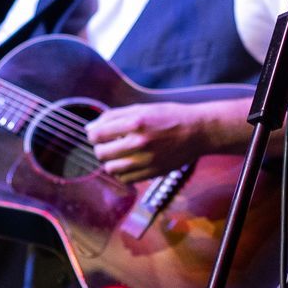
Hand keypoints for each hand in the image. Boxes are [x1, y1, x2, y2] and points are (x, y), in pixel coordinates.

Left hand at [85, 103, 213, 184]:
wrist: (198, 131)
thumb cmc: (169, 117)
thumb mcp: (142, 108)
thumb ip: (114, 116)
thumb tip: (90, 128)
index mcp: (135, 122)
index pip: (97, 134)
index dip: (93, 134)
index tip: (97, 134)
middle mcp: (139, 142)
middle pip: (101, 153)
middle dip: (100, 148)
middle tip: (108, 144)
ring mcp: (146, 160)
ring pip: (111, 168)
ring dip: (110, 161)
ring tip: (119, 154)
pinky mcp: (152, 173)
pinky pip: (125, 179)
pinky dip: (122, 173)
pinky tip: (129, 163)